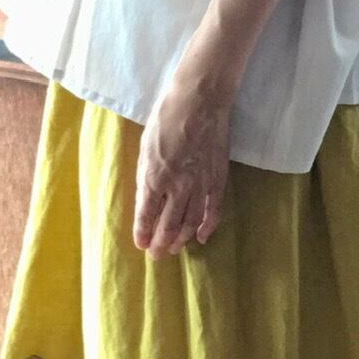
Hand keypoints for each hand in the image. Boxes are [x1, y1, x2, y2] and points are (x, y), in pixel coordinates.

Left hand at [133, 72, 232, 258]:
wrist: (200, 102)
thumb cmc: (166, 119)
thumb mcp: (145, 148)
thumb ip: (147, 176)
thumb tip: (148, 199)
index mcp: (154, 177)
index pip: (146, 215)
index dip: (143, 233)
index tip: (141, 245)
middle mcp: (177, 186)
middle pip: (168, 225)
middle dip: (161, 244)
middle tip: (156, 256)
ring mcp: (200, 185)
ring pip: (190, 222)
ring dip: (181, 239)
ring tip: (174, 249)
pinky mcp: (217, 180)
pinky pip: (213, 211)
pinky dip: (207, 227)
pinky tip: (201, 237)